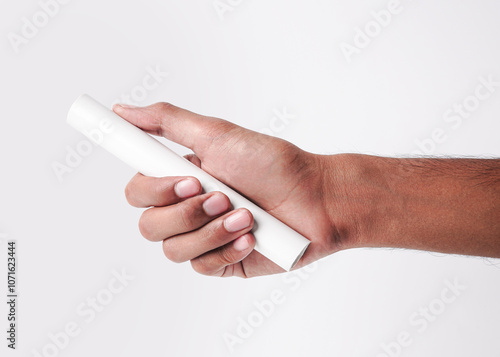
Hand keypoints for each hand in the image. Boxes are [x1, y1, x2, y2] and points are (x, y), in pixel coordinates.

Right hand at [113, 103, 339, 277]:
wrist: (317, 199)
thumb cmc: (273, 164)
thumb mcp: (218, 135)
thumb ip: (167, 122)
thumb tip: (123, 110)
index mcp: (180, 179)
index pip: (139, 191)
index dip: (154, 188)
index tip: (185, 178)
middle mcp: (187, 210)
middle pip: (149, 224)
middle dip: (187, 211)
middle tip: (221, 194)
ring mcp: (203, 238)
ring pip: (172, 249)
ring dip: (211, 230)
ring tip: (246, 214)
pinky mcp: (222, 261)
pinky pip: (202, 266)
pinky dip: (227, 249)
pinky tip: (252, 237)